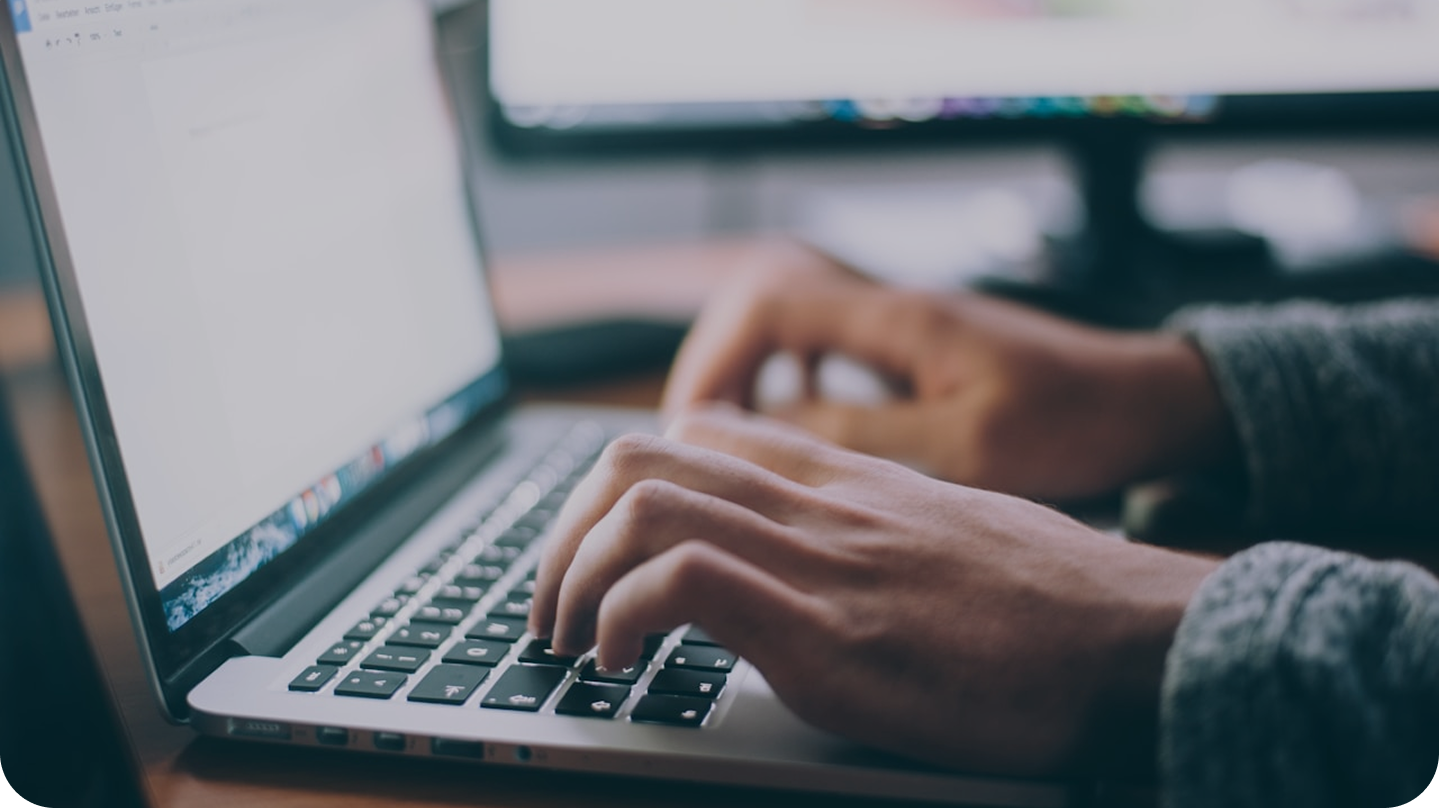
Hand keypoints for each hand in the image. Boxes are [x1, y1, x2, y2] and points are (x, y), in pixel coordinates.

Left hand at [530, 405, 1219, 776]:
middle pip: (640, 456)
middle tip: (552, 604)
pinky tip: (621, 664)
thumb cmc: (1058, 603)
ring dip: (571, 575)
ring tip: (569, 639)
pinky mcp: (829, 634)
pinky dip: (621, 617)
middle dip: (564, 532)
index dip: (619, 486)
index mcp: (846, 481)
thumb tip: (822, 560)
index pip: (698, 433)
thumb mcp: (951, 537)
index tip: (599, 552)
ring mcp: (821, 561)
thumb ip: (872, 529)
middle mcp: (820, 503)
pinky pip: (682, 582)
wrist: (1142, 639)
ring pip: (642, 503)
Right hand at [661, 244, 1236, 501]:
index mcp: (898, 319)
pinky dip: (793, 385)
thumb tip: (763, 432)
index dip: (715, 359)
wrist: (1149, 402)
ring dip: (751, 377)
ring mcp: (903, 327)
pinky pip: (828, 352)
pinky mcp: (917, 352)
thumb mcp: (966, 447)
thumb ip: (861, 437)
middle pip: (764, 305)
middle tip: (696, 440)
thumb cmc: (1076, 423)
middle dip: (718, 367)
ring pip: (791, 328)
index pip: (768, 303)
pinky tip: (797, 432)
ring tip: (730, 442)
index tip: (693, 426)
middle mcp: (892, 309)